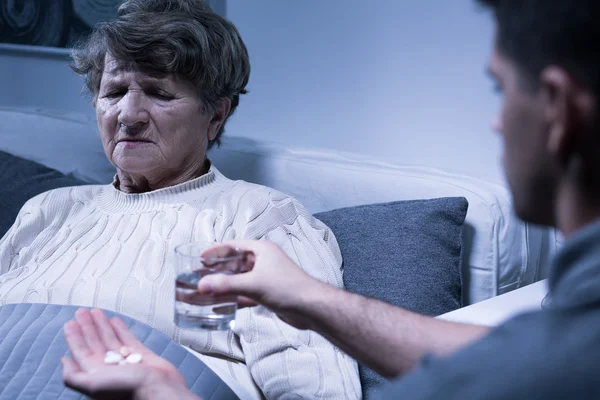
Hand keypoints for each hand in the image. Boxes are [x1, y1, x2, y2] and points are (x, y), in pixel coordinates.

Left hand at [62, 308, 192, 399]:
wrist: (157, 389)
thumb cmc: (126, 390)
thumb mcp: (92, 384)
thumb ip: (74, 376)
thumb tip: (63, 361)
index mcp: (95, 373)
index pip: (81, 351)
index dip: (74, 337)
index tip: (70, 323)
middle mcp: (108, 366)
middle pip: (93, 342)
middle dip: (87, 327)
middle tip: (82, 312)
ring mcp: (124, 360)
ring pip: (109, 338)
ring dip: (102, 325)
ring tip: (96, 311)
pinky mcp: (140, 355)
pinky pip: (127, 339)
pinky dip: (120, 329)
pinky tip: (115, 321)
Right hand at [198, 240, 325, 329]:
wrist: (311, 308)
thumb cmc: (287, 288)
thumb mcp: (253, 284)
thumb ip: (226, 285)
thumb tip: (201, 285)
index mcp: (262, 250)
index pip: (233, 245)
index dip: (216, 250)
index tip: (199, 258)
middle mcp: (264, 261)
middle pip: (235, 262)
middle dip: (217, 269)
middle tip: (198, 276)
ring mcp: (266, 277)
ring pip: (239, 279)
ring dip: (224, 285)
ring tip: (205, 290)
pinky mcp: (267, 293)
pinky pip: (245, 293)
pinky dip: (234, 297)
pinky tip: (220, 304)